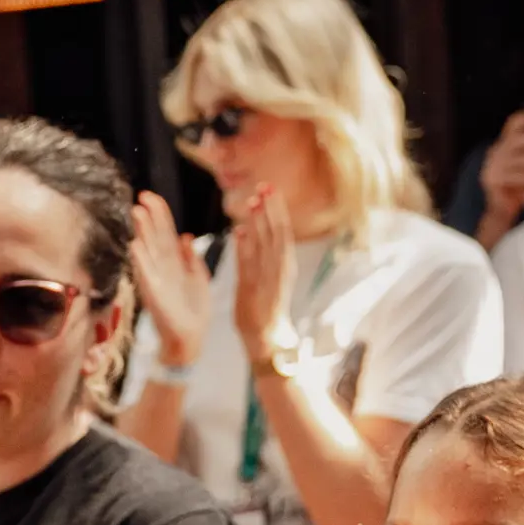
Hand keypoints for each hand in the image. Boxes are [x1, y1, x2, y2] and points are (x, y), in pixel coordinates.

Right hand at [129, 189, 214, 370]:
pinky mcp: (154, 296)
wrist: (191, 340)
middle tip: (141, 197)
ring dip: (141, 232)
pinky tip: (135, 246)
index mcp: (174, 264)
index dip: (159, 214)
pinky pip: (146, 275)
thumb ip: (192, 258)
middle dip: (148, 217)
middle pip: (155, 237)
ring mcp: (157, 281)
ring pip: (148, 251)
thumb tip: (187, 236)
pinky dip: (140, 261)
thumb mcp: (198, 278)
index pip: (165, 233)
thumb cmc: (194, 311)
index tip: (150, 196)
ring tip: (136, 213)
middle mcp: (162, 269)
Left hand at [227, 183, 291, 354]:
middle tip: (265, 186)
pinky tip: (239, 231)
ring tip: (254, 201)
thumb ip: (251, 253)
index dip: (276, 209)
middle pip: (277, 233)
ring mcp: (267, 280)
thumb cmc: (262, 306)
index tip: (269, 189)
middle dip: (271, 209)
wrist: (264, 338)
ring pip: (266, 245)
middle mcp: (280, 270)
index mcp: (285, 265)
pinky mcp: (252, 291)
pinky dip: (244, 248)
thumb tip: (242, 229)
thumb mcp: (259, 275)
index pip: (282, 231)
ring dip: (260, 222)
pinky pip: (248, 265)